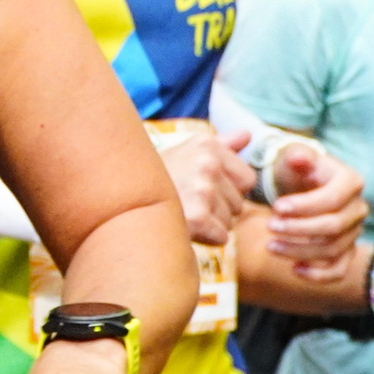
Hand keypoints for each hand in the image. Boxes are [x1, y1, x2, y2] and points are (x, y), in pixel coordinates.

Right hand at [160, 128, 254, 246]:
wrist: (124, 199)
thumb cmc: (162, 177)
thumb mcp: (188, 152)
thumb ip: (223, 144)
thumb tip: (249, 134)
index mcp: (208, 145)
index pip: (248, 179)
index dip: (229, 189)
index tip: (203, 186)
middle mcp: (207, 164)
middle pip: (239, 204)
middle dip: (219, 208)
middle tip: (189, 201)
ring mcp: (202, 190)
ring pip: (230, 222)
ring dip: (211, 223)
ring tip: (184, 211)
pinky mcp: (197, 217)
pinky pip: (221, 237)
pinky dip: (205, 238)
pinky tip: (186, 226)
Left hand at [264, 147, 367, 280]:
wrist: (304, 184)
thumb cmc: (298, 168)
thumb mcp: (296, 156)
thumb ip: (298, 156)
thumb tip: (297, 158)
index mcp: (351, 182)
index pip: (332, 199)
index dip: (304, 206)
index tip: (277, 207)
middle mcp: (358, 208)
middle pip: (333, 227)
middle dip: (298, 229)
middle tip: (269, 226)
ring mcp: (354, 231)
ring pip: (332, 249)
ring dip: (300, 251)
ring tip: (270, 245)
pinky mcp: (346, 250)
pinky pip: (339, 270)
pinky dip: (319, 275)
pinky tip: (294, 269)